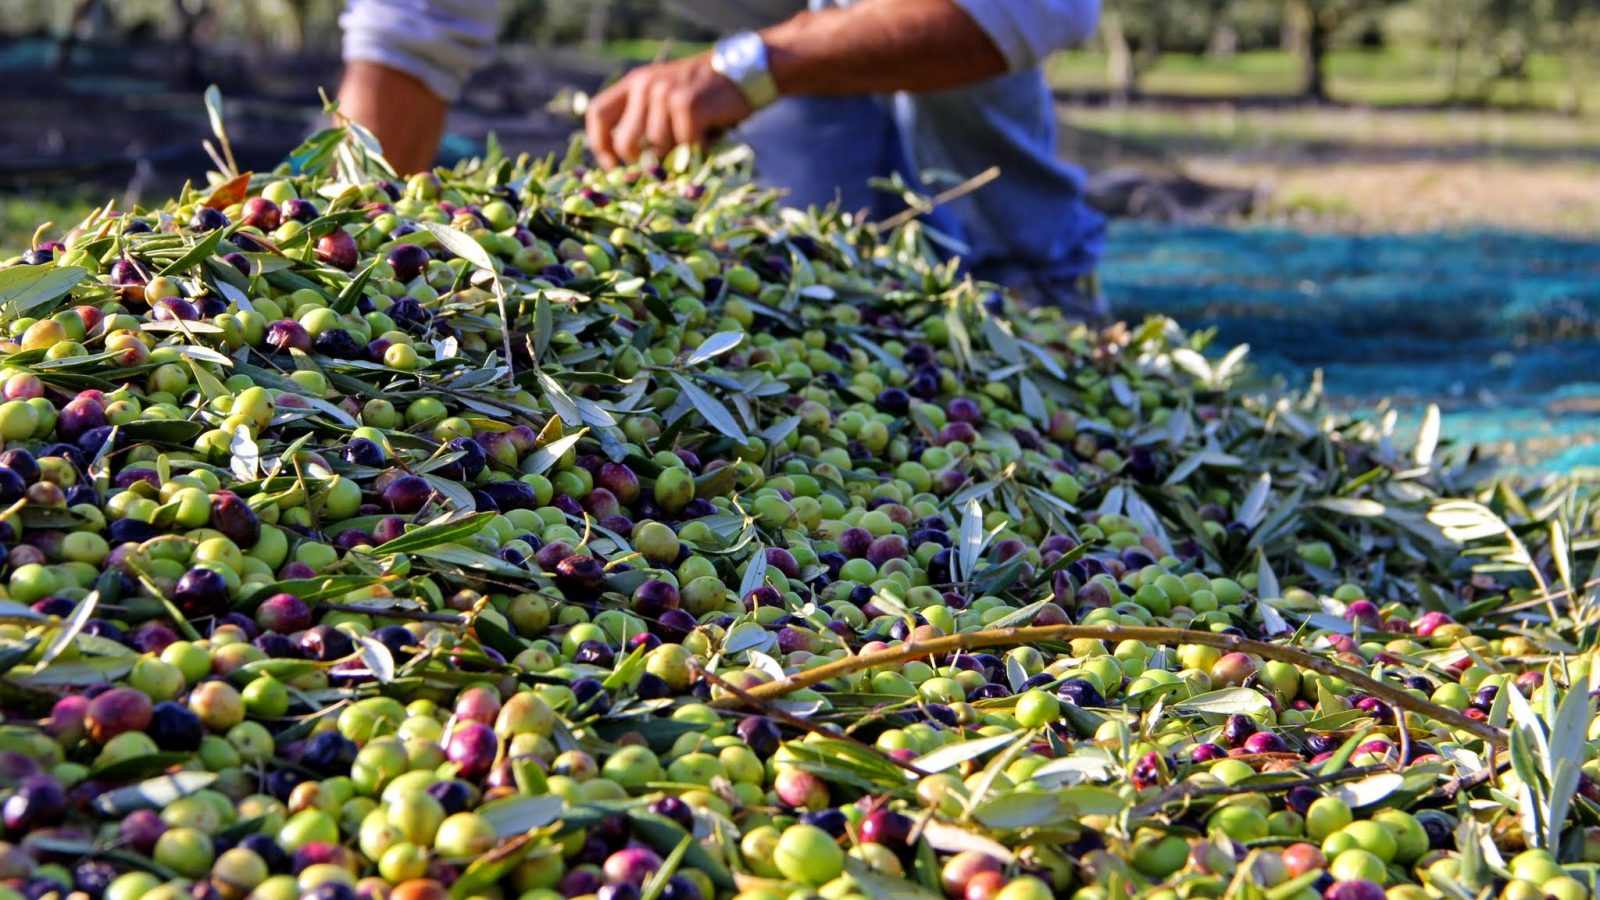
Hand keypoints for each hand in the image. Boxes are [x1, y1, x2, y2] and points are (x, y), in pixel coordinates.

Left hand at [585, 53, 754, 167]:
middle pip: (624, 142)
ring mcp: (666, 94)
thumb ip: (645, 118)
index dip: (600, 144)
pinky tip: (707, 138)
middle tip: (659, 167)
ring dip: (676, 155)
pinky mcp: (688, 105)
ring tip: (692, 143)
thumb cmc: (705, 93)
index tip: (613, 164)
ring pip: (657, 148)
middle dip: (640, 162)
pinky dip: (696, 150)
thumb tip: (631, 164)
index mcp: (634, 83)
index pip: (598, 113)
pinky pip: (684, 146)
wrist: (742, 71)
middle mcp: (645, 86)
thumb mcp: (667, 94)